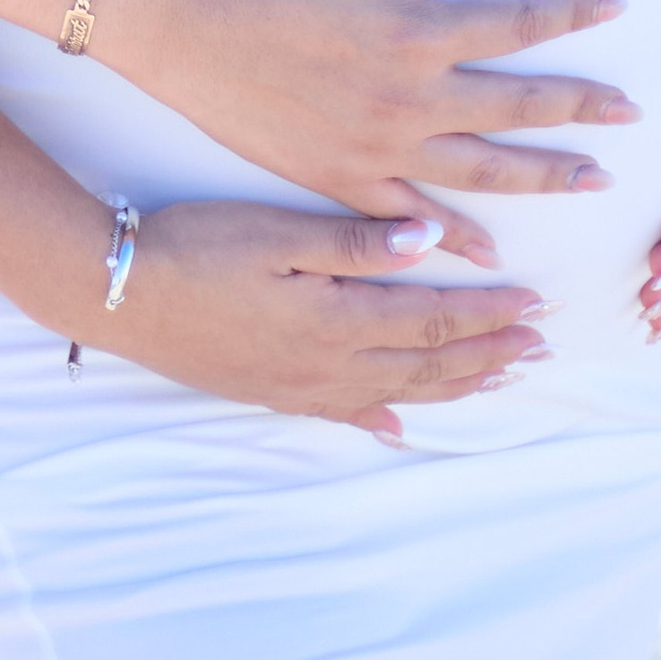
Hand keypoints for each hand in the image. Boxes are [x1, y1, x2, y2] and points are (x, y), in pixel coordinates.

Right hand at [105, 199, 551, 443]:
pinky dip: (381, 419)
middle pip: (427, 362)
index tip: (535, 305)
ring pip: (399, 390)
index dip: (488, 314)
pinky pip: (344, 414)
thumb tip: (430, 242)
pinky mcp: (273, 393)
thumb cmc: (195, 247)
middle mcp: (330, 363)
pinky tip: (400, 428)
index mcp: (337, 317)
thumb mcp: (275, 231)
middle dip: (488, 353)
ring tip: (499, 378)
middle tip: (540, 347)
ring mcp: (302, 385)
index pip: (432, 317)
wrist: (120, 295)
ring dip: (455, 385)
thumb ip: (353, 241)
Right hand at [123, 0, 638, 269]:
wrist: (183, 23)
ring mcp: (381, 147)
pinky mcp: (342, 180)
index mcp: (419, 29)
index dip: (571, 13)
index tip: (615, 8)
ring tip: (595, 181)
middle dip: (582, 107)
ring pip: (485, 170)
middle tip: (633, 115)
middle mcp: (413, 97)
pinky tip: (491, 253)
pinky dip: (457, 238)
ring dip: (546, 175)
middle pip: (519, 106)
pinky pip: (414, 217)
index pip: (519, 23)